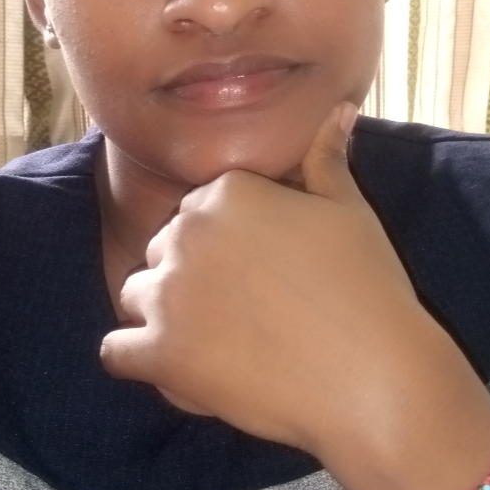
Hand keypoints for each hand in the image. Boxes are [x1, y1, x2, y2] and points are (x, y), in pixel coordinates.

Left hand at [99, 104, 489, 489]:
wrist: (374, 378)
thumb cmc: (368, 291)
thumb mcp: (350, 211)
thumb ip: (327, 158)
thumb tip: (338, 110)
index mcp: (227, 191)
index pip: (197, 213)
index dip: (226, 247)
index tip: (261, 277)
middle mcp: (187, 232)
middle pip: (164, 252)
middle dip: (192, 279)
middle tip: (246, 315)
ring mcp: (168, 292)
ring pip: (137, 296)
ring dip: (163, 318)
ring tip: (217, 345)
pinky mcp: (159, 351)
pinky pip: (115, 351)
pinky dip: (140, 361)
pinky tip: (181, 371)